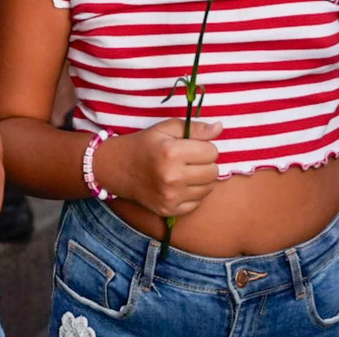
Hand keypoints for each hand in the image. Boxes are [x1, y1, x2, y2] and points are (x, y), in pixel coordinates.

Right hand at [95, 118, 221, 218]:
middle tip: (190, 159)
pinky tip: (180, 185)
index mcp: (172, 152)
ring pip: (208, 188)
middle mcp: (172, 177)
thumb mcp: (166, 128)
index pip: (212, 152)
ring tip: (185, 171)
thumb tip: (220, 128)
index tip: (193, 146)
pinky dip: (193, 194)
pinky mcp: (169, 211)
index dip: (205, 147)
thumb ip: (196, 128)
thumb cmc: (145, 145)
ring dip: (201, 179)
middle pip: (213, 172)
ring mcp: (170, 197)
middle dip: (206, 163)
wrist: (117, 168)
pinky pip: (197, 203)